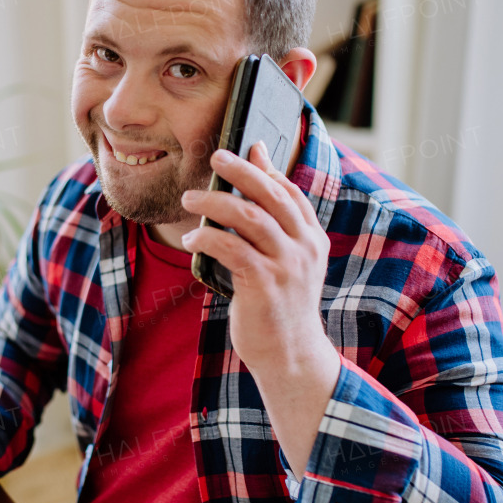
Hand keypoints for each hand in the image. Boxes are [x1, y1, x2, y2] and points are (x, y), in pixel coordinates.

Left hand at [179, 140, 340, 471]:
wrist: (290, 355)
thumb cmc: (280, 306)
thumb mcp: (285, 263)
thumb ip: (274, 228)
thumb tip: (256, 188)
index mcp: (312, 239)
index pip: (289, 192)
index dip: (266, 168)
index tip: (245, 146)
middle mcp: (304, 248)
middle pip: (271, 195)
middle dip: (242, 170)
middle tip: (216, 156)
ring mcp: (286, 266)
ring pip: (249, 217)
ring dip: (215, 203)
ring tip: (190, 199)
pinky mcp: (264, 284)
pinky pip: (231, 249)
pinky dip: (207, 239)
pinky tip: (191, 240)